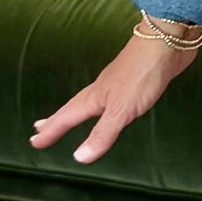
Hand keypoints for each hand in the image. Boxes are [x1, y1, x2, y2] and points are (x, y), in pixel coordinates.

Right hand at [30, 28, 201, 165]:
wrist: (168, 43)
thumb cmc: (143, 74)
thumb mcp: (121, 109)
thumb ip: (102, 133)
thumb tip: (79, 157)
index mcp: (95, 97)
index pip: (67, 118)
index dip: (52, 131)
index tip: (34, 142)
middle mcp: (102, 90)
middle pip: (74, 107)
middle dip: (57, 120)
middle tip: (40, 128)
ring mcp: (118, 84)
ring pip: (91, 102)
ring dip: (78, 112)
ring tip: (70, 119)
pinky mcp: (136, 82)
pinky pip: (112, 100)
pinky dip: (102, 108)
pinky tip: (109, 106)